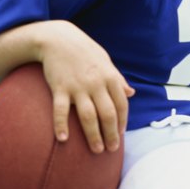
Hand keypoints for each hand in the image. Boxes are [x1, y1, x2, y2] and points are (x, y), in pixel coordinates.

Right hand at [37, 21, 134, 153]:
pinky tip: (64, 139)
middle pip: (108, 114)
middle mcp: (96, 84)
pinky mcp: (60, 88)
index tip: (121, 134)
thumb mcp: (106, 62)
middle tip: (112, 149)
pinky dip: (61, 125)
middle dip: (112, 134)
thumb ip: (118, 79)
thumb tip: (131, 93)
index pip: (121, 104)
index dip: (122, 121)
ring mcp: (78, 87)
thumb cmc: (85, 51)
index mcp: (110, 77)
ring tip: (97, 150)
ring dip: (93, 135)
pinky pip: (61, 110)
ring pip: (88, 116)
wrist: (58, 38)